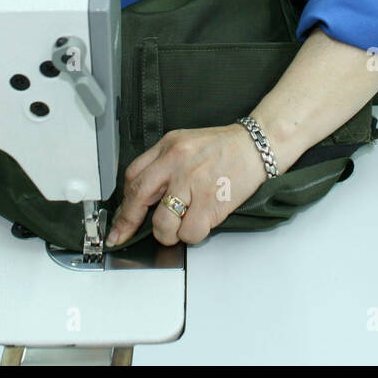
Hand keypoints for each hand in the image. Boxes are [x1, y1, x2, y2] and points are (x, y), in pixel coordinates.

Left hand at [106, 124, 268, 246]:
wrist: (257, 146)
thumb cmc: (223, 147)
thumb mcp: (184, 142)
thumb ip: (160, 163)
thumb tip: (141, 196)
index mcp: (168, 148)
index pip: (133, 178)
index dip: (124, 203)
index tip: (120, 219)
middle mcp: (177, 164)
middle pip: (139, 198)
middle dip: (128, 223)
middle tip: (123, 236)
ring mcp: (194, 184)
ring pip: (163, 223)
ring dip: (167, 233)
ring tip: (179, 226)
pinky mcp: (211, 203)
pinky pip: (190, 233)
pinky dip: (191, 235)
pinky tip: (199, 223)